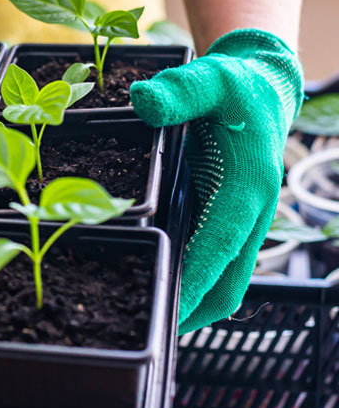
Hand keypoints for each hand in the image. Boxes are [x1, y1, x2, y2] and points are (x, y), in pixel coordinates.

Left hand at [130, 29, 302, 333]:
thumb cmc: (234, 85)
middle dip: (196, 307)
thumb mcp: (208, 79)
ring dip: (199, 302)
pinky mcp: (236, 218)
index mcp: (250, 182)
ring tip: (155, 321)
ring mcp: (247, 218)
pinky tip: (167, 290)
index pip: (223, 240)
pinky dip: (200, 282)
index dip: (198, 275)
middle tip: (153, 329)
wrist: (263, 86)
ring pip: (230, 277)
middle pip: (231, 277)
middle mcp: (255, 209)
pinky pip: (222, 263)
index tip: (172, 305)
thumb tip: (142, 100)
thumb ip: (178, 92)